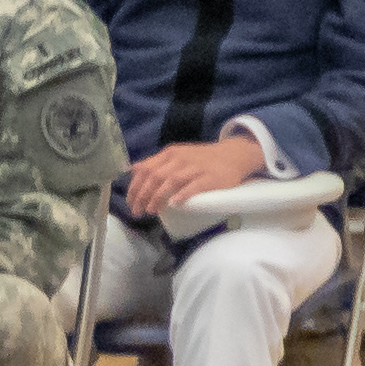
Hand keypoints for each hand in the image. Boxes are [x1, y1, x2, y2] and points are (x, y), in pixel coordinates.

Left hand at [124, 130, 269, 218]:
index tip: (131, 203)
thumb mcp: (177, 156)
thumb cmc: (202, 160)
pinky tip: (174, 204)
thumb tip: (133, 170)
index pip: (145, 169)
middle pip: (155, 176)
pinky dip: (182, 195)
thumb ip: (157, 163)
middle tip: (138, 212)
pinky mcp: (211, 177)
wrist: (233, 155)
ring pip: (171, 181)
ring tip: (151, 211)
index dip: (135, 187)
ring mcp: (196, 167)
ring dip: (158, 197)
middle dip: (143, 195)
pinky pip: (194, 186)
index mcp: (169, 154)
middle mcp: (180, 158)